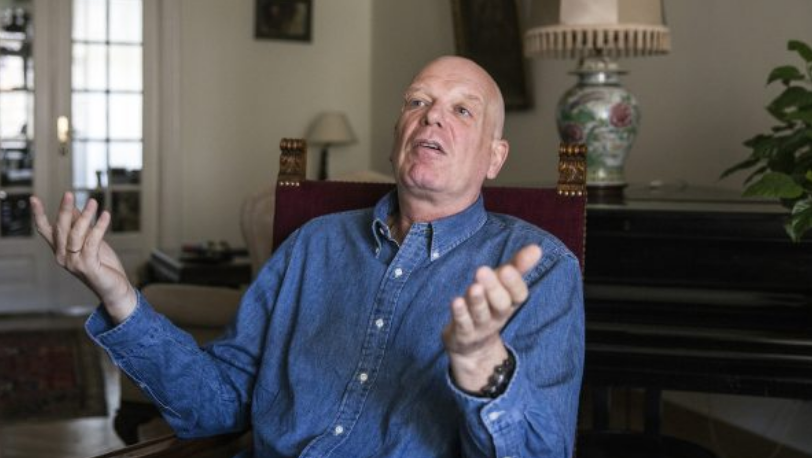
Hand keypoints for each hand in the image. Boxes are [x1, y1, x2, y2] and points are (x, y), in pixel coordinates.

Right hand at [31, 192, 135, 322]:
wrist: (115, 289)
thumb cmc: (104, 265)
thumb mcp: (91, 242)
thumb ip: (82, 227)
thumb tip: (75, 209)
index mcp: (60, 250)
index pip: (45, 230)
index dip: (39, 215)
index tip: (34, 199)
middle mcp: (62, 257)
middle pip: (60, 229)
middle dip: (64, 210)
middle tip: (69, 194)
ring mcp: (73, 263)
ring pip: (75, 234)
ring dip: (85, 216)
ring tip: (94, 202)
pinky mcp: (87, 266)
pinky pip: (92, 241)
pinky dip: (99, 227)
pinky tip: (106, 215)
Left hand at [442, 244, 541, 392]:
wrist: (473, 345)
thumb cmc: (490, 305)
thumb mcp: (503, 285)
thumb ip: (518, 266)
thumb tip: (537, 248)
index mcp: (510, 302)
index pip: (519, 295)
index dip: (514, 283)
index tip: (508, 268)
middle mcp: (498, 315)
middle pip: (501, 304)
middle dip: (494, 288)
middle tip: (483, 270)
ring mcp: (481, 326)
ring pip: (481, 314)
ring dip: (477, 300)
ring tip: (473, 286)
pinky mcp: (463, 334)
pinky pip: (463, 324)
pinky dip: (460, 313)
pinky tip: (456, 301)